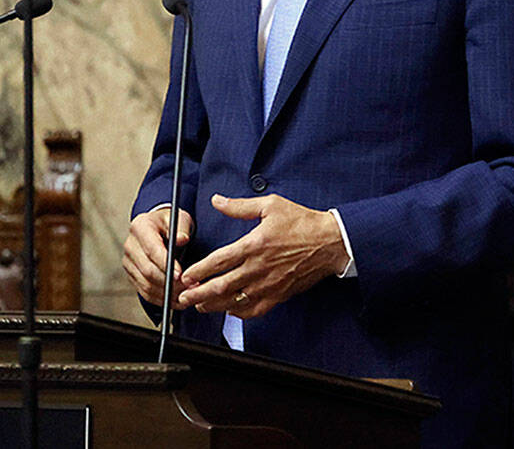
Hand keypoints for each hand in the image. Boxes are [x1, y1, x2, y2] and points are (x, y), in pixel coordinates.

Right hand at [122, 207, 193, 306]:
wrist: (159, 228)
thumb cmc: (172, 223)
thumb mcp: (180, 219)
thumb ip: (182, 228)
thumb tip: (182, 239)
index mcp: (140, 227)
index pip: (152, 250)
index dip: (166, 264)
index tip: (180, 274)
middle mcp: (130, 245)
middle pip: (147, 270)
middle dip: (169, 282)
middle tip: (188, 287)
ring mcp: (128, 262)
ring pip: (146, 284)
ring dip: (167, 293)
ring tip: (186, 295)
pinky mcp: (132, 275)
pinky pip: (145, 292)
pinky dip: (161, 299)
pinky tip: (176, 300)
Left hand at [176, 193, 347, 318]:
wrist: (330, 242)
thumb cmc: (302, 222)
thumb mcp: (270, 205)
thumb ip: (240, 206)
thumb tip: (217, 201)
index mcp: (254, 245)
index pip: (219, 261)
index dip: (199, 270)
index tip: (186, 275)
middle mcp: (259, 268)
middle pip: (221, 286)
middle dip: (199, 293)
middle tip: (183, 297)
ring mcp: (269, 285)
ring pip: (234, 302)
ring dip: (214, 305)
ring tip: (200, 305)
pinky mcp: (279, 295)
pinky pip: (254, 310)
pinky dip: (238, 313)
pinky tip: (229, 310)